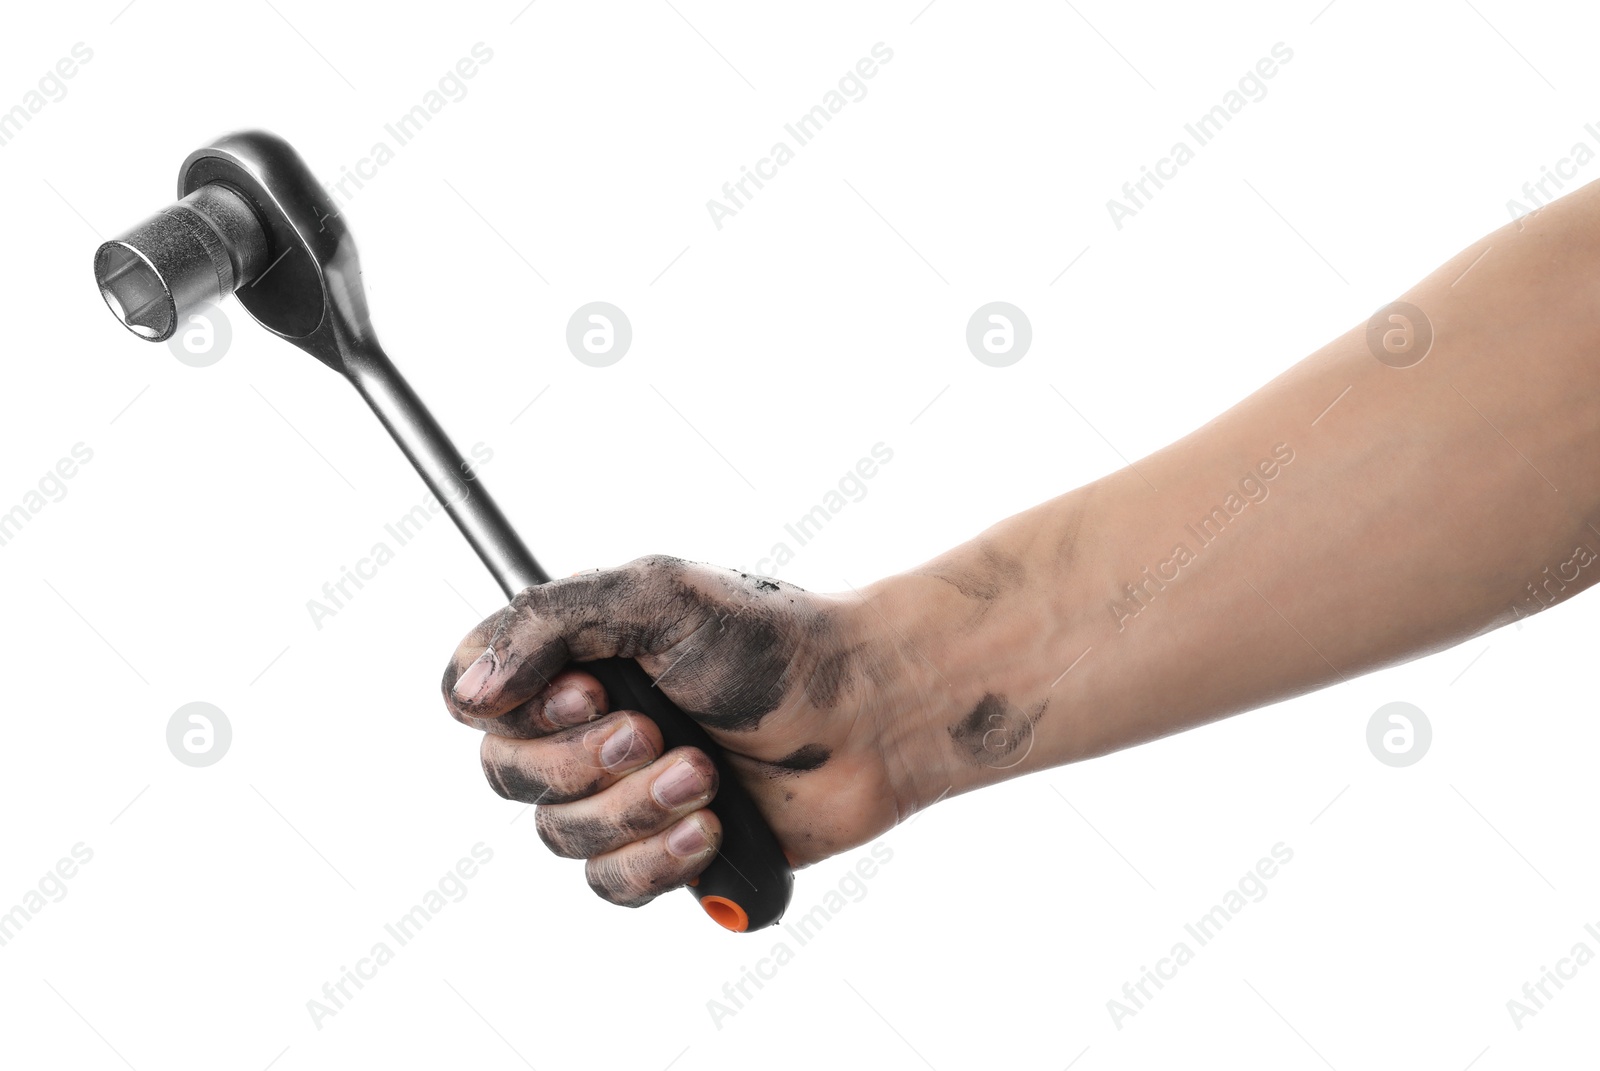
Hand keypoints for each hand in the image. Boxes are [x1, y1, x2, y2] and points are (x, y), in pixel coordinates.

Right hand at [439, 556, 937, 907]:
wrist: (870, 712)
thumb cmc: (772, 641)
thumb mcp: (657, 598)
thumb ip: (550, 623)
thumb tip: (467, 691)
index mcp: (572, 657)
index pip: (472, 697)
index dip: (515, 710)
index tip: (587, 691)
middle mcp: (585, 726)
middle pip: (508, 776)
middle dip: (586, 762)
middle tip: (659, 730)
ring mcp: (622, 792)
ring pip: (560, 839)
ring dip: (634, 809)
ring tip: (705, 774)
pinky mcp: (665, 848)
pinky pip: (613, 884)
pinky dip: (660, 859)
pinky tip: (714, 827)